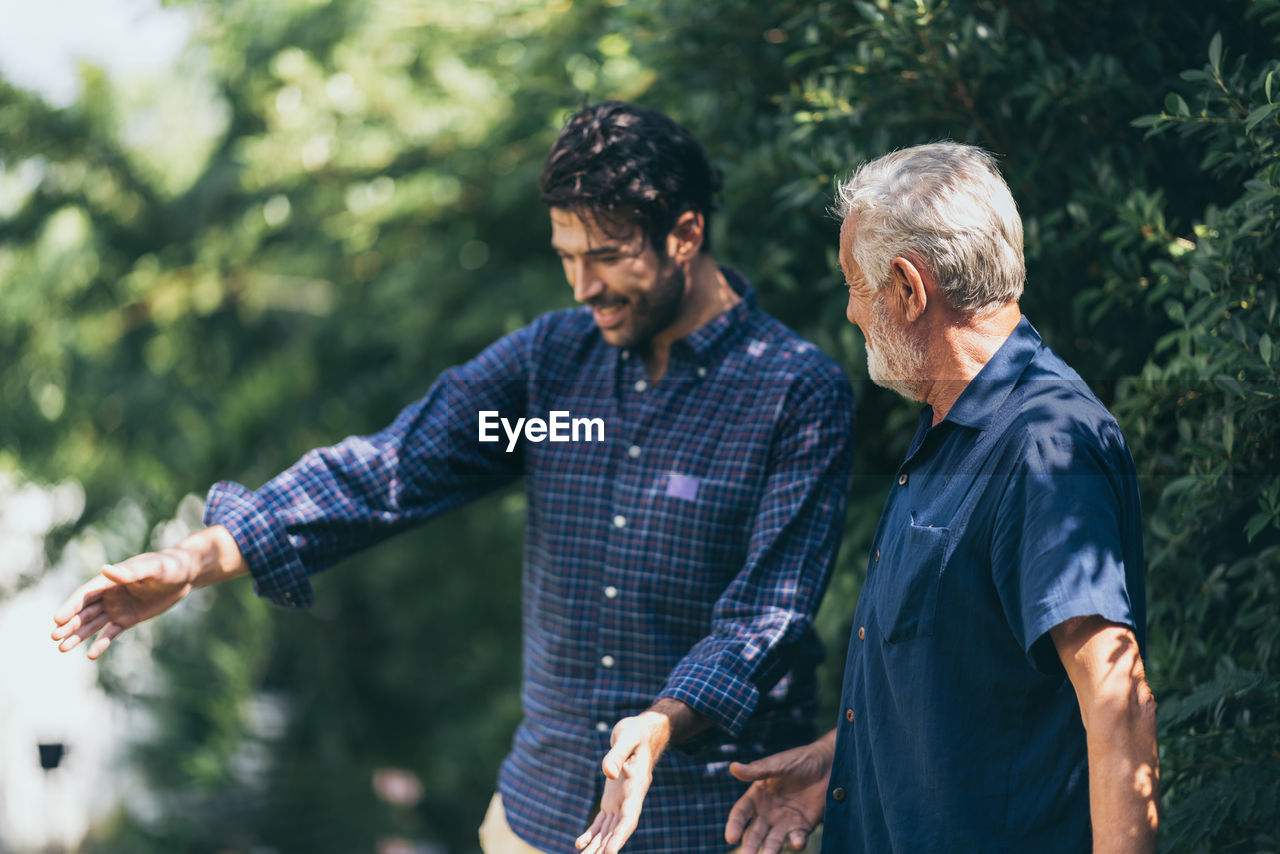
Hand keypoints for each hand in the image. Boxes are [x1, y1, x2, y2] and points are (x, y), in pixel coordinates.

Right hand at [51, 549, 197, 658]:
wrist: (184, 575)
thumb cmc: (168, 566)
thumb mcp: (151, 568)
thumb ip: (129, 572)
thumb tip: (105, 569)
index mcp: (110, 580)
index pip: (85, 595)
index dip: (71, 606)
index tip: (58, 619)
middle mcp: (109, 595)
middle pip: (84, 611)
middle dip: (69, 624)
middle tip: (54, 637)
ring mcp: (117, 608)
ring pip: (93, 624)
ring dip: (78, 635)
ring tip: (62, 648)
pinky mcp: (127, 619)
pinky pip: (111, 633)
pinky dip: (101, 644)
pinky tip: (90, 655)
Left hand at [575, 711, 669, 853]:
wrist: (641, 732)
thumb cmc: (635, 732)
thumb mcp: (627, 737)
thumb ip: (617, 754)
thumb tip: (606, 772)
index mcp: (637, 786)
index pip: (629, 817)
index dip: (620, 836)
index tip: (610, 852)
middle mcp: (630, 798)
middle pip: (618, 829)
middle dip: (607, 847)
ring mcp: (621, 800)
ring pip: (609, 829)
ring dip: (598, 846)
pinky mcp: (612, 799)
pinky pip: (602, 821)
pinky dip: (592, 833)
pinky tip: (580, 844)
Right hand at [725, 732, 834, 853]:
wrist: (828, 765)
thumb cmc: (799, 760)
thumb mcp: (777, 764)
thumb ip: (756, 770)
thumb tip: (733, 767)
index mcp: (757, 797)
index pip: (741, 814)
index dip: (734, 825)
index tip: (730, 838)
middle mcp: (768, 813)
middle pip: (754, 833)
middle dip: (749, 845)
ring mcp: (785, 821)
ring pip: (773, 841)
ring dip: (770, 850)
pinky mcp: (803, 826)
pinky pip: (797, 838)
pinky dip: (795, 842)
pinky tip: (795, 842)